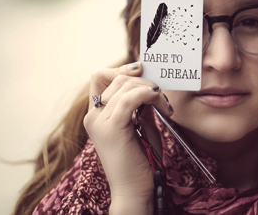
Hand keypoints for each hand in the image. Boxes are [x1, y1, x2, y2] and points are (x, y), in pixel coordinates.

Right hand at [84, 61, 172, 209]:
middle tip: (162, 97)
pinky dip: (148, 95)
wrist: (136, 189)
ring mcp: (99, 122)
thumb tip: (148, 83)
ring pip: (125, 86)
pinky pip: (129, 99)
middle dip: (144, 81)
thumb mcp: (140, 123)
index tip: (143, 73)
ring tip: (164, 105)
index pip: (99, 76)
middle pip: (117, 78)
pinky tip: (160, 104)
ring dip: (150, 89)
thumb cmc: (141, 159)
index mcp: (96, 114)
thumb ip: (139, 103)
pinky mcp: (111, 129)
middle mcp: (93, 116)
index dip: (121, 69)